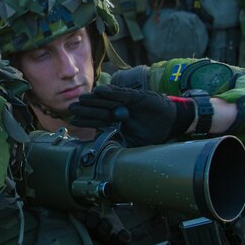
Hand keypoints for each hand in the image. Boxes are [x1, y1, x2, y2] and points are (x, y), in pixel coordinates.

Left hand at [68, 84, 194, 144]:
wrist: (171, 122)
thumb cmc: (152, 133)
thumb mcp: (134, 143)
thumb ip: (121, 145)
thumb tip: (105, 154)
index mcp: (117, 121)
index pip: (99, 120)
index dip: (87, 120)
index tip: (74, 120)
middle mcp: (120, 110)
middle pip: (100, 109)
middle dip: (86, 108)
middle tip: (72, 108)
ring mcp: (127, 102)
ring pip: (108, 100)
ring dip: (94, 99)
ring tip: (82, 98)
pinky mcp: (137, 97)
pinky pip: (123, 94)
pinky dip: (112, 93)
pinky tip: (100, 91)